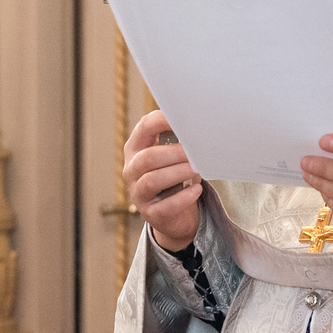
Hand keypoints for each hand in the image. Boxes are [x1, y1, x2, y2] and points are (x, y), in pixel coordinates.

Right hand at [123, 110, 202, 251]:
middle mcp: (132, 169)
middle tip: (196, 151)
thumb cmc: (174, 176)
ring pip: (152, 180)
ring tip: (197, 169)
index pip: (144, 128)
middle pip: (147, 157)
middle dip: (174, 153)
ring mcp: (138, 193)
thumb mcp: (171, 157)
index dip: (163, 120)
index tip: (185, 119)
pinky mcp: (149, 213)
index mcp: (136, 148)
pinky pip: (164, 206)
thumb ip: (178, 141)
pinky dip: (182, 198)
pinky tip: (196, 190)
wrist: (173, 214)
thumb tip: (201, 127)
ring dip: (177, 173)